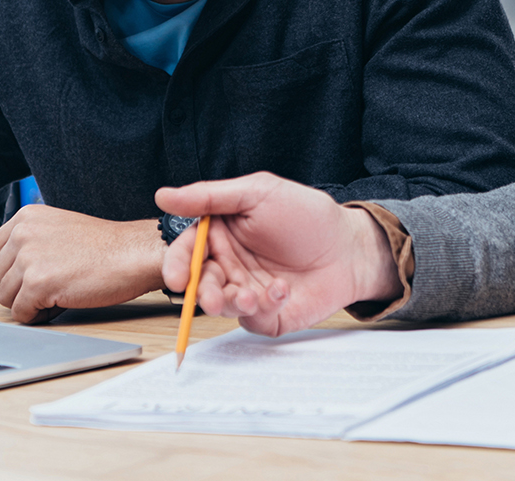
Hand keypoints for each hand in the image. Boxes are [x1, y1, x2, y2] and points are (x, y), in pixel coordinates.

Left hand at [0, 205, 166, 323]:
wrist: (133, 253)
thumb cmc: (105, 246)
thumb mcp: (59, 228)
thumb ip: (31, 240)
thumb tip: (7, 269)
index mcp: (26, 217)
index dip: (10, 271)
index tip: (29, 275)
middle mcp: (22, 233)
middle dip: (20, 288)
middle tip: (51, 284)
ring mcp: (28, 258)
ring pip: (6, 298)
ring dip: (30, 302)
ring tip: (59, 291)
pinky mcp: (37, 283)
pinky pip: (22, 313)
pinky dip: (39, 315)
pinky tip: (62, 301)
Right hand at [157, 172, 399, 336]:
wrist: (350, 247)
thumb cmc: (308, 216)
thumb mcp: (259, 193)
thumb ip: (211, 196)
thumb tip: (164, 195)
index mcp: (222, 234)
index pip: (188, 251)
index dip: (178, 265)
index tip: (178, 277)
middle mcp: (230, 264)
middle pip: (200, 284)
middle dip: (203, 294)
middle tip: (213, 297)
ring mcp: (247, 291)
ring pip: (222, 306)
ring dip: (232, 303)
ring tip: (253, 294)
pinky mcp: (267, 314)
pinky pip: (253, 320)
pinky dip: (264, 307)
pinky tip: (282, 290)